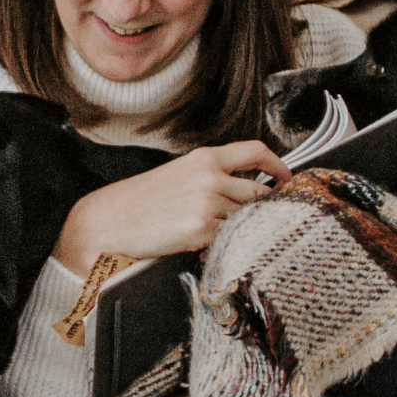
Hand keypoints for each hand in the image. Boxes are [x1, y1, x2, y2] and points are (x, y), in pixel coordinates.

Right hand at [53, 141, 291, 275]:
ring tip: (220, 236)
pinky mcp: (201, 229)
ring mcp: (207, 202)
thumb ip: (213, 177)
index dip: (279, 166)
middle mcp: (210, 175)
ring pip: (247, 218)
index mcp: (204, 158)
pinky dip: (226, 244)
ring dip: (242, 229)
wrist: (109, 220)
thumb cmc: (141, 201)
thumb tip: (246, 191)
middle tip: (261, 221)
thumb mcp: (179, 174)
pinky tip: (207, 246)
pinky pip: (230, 238)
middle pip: (259, 192)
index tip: (287, 179)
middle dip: (265, 209)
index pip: (256, 151)